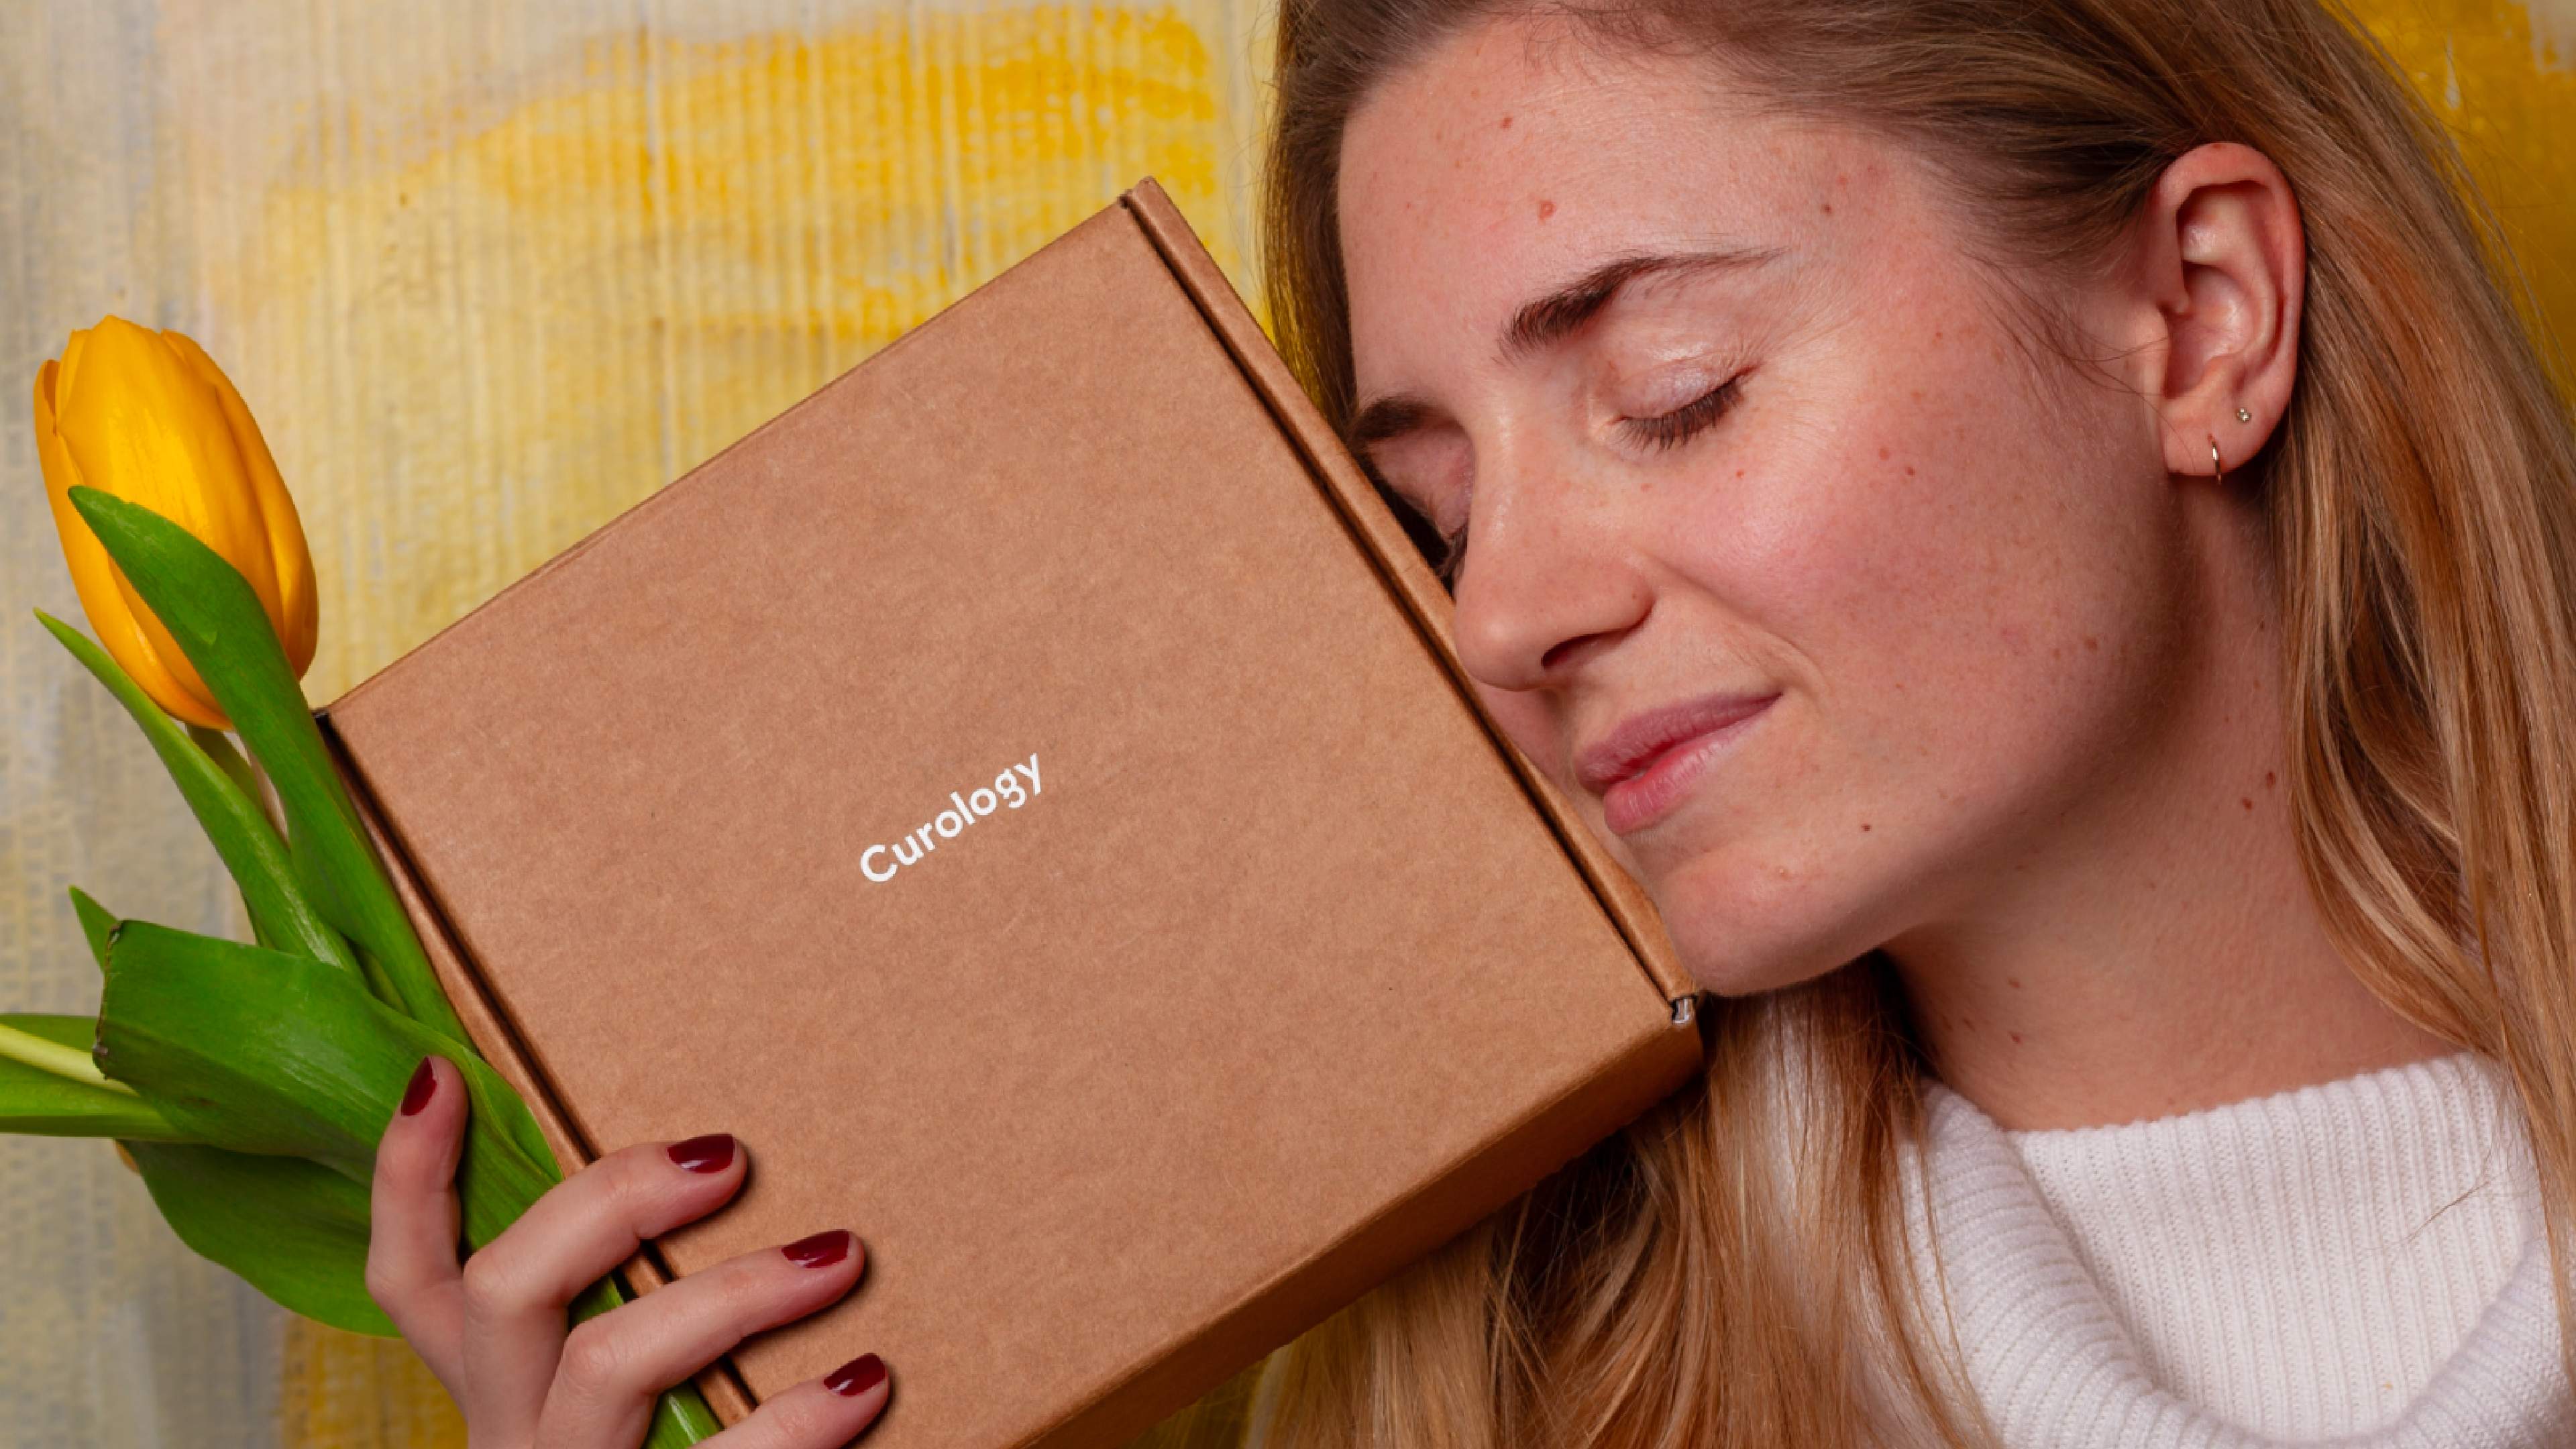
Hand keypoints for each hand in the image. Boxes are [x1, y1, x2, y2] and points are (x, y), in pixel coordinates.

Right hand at [367, 1055, 887, 1446]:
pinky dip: (796, 1424)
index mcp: (495, 1391)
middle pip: (502, 1292)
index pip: (409, 1279)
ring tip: (842, 1254)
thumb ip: (626, 1299)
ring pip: (605, 1370)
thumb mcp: (614, 1390)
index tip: (442, 1070)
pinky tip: (865, 1381)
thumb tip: (713, 1161)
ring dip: (728, 1296)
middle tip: (729, 1155)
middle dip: (608, 1203)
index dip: (406, 1180)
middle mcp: (511, 1438)